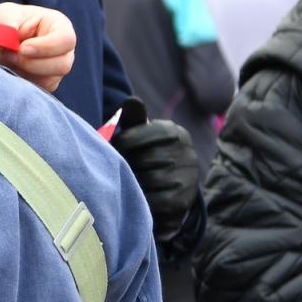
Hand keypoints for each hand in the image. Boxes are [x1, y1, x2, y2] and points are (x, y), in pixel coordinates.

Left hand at [0, 2, 75, 92]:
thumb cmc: (6, 22)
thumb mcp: (3, 13)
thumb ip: (6, 22)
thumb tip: (9, 38)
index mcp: (59, 27)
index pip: (65, 40)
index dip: (45, 47)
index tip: (22, 48)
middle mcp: (63, 51)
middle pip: (62, 65)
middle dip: (29, 63)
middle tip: (3, 54)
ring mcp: (55, 70)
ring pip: (46, 81)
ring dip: (18, 72)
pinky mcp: (43, 84)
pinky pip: (34, 90)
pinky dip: (15, 81)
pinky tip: (2, 68)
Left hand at [112, 119, 198, 240]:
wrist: (167, 188)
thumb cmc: (145, 153)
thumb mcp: (139, 134)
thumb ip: (134, 118)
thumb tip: (132, 100)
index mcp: (175, 132)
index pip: (144, 134)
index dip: (122, 143)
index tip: (113, 148)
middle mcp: (187, 153)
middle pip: (146, 158)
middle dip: (125, 165)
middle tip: (113, 169)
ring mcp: (188, 177)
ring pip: (150, 180)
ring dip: (132, 183)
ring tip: (122, 183)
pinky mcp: (184, 200)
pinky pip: (157, 201)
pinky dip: (142, 200)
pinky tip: (134, 198)